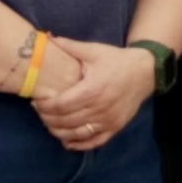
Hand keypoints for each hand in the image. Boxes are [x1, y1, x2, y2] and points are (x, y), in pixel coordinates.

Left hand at [39, 39, 158, 149]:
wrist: (145, 72)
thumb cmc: (117, 60)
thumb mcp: (94, 50)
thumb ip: (70, 47)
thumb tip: (48, 37)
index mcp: (92, 89)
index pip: (61, 105)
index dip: (45, 107)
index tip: (36, 102)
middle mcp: (100, 108)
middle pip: (66, 121)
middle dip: (48, 119)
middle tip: (39, 112)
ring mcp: (108, 121)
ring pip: (77, 134)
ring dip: (59, 132)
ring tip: (49, 124)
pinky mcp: (115, 128)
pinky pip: (94, 142)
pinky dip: (78, 144)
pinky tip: (67, 141)